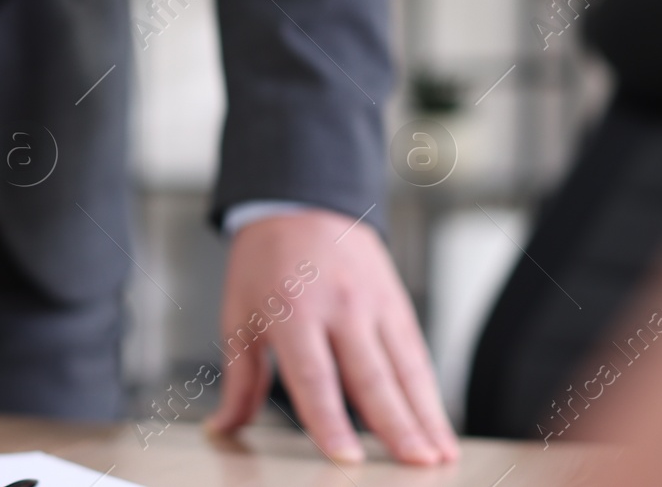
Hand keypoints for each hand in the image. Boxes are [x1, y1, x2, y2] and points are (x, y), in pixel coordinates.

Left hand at [213, 209, 458, 466]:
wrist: (300, 200)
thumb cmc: (265, 261)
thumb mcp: (239, 315)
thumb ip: (240, 380)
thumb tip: (222, 428)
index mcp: (292, 311)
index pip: (315, 376)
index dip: (331, 421)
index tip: (348, 459)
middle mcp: (338, 306)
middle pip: (371, 376)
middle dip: (396, 426)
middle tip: (416, 464)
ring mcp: (373, 301)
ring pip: (404, 366)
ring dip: (425, 415)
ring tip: (439, 454)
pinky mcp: (396, 299)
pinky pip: (415, 351)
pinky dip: (429, 391)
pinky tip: (438, 424)